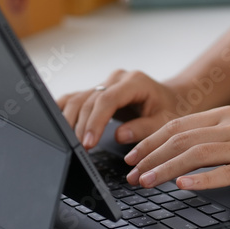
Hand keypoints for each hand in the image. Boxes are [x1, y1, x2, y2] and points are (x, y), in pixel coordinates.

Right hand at [57, 70, 191, 149]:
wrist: (172, 98)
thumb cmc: (170, 110)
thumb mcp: (165, 122)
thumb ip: (144, 128)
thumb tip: (120, 135)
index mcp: (134, 82)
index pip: (107, 100)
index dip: (96, 122)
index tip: (89, 143)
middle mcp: (116, 79)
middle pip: (89, 100)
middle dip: (80, 126)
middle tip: (77, 149)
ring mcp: (105, 83)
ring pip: (77, 98)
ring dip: (69, 121)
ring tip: (68, 142)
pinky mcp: (97, 91)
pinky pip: (75, 98)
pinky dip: (64, 111)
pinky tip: (57, 125)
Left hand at [122, 106, 229, 193]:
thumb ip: (215, 137)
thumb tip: (178, 153)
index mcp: (227, 116)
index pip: (178, 126)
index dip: (150, 141)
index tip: (131, 157)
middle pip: (182, 140)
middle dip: (151, 157)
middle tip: (130, 175)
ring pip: (197, 154)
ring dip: (166, 169)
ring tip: (146, 182)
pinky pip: (226, 172)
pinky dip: (202, 179)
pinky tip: (183, 186)